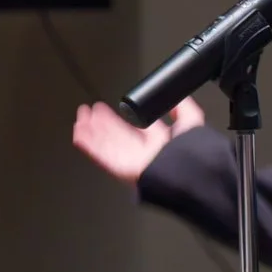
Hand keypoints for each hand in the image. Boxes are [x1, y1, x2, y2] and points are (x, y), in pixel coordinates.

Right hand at [71, 96, 205, 184]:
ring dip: (93, 130)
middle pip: (117, 135)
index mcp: (159, 143)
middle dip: (103, 123)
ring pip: (106, 143)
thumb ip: (182, 108)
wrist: (186, 173)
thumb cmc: (191, 153)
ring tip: (82, 118)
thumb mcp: (191, 121)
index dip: (121, 118)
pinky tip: (80, 133)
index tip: (111, 110)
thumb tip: (175, 98)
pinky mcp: (120, 168)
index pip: (136, 128)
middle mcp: (143, 152)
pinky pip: (101, 155)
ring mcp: (130, 160)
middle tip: (91, 112)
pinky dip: (88, 144)